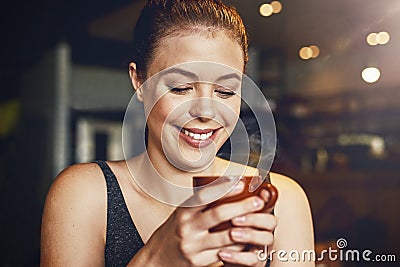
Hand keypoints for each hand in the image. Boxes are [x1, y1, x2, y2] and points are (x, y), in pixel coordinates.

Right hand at [141, 181, 272, 266]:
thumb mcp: (182, 214)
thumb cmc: (174, 231)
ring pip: (226, 236)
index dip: (224, 188)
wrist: (157, 258)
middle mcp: (187, 227)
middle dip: (241, 206)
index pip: (204, 196)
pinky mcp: (199, 262)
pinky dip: (238, 245)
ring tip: (258, 219)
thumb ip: (200, 205)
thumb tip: (228, 188)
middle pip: (219, 214)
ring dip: (245, 227)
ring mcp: (194, 246)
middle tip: (258, 201)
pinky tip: (247, 238)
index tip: (241, 182)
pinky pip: (225, 253)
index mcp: (183, 212)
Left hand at [218, 189, 275, 266]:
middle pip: (271, 221)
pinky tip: (222, 253)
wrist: (216, 256)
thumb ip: (225, 202)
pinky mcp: (256, 261)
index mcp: (257, 215)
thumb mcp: (222, 215)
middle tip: (235, 218)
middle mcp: (264, 229)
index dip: (265, 199)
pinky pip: (253, 260)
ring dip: (249, 235)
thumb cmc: (222, 232)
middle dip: (254, 218)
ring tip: (231, 234)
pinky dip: (237, 256)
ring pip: (266, 239)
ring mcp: (262, 246)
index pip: (268, 204)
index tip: (258, 195)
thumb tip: (223, 182)